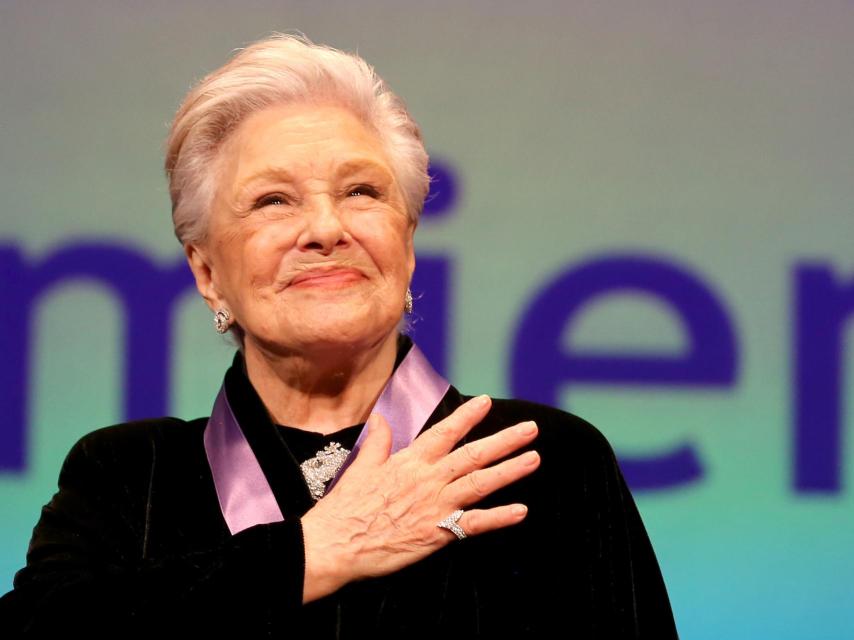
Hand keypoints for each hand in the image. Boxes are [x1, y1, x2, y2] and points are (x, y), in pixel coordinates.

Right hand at [300, 395, 539, 602]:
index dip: (467, 417)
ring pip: (480, 483)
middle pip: (473, 455)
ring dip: (509, 470)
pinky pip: (474, 524)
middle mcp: (428, 479)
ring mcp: (436, 506)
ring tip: (534, 458)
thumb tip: (381, 417)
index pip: (444, 432)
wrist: (337, 544)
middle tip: (531, 428)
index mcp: (410, 461)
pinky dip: (499, 517)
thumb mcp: (361, 466)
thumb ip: (378, 441)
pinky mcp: (438, 533)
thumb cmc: (346, 507)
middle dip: (504, 440)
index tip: (486, 402)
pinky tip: (521, 511)